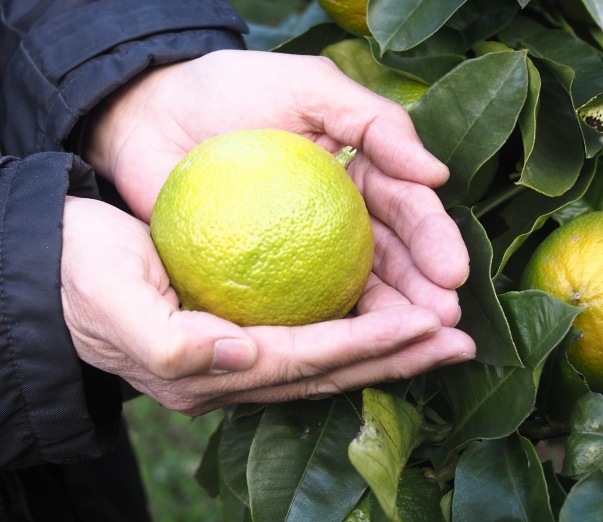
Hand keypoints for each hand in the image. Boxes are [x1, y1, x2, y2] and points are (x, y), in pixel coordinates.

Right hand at [60, 197, 474, 415]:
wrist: (50, 268)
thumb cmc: (76, 274)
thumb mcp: (111, 300)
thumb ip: (169, 340)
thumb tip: (239, 355)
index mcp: (205, 372)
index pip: (303, 360)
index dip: (366, 347)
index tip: (425, 328)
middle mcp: (230, 374)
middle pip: (329, 370)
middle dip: (397, 359)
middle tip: (461, 342)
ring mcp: (236, 358)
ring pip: (326, 356)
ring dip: (387, 347)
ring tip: (442, 334)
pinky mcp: (237, 334)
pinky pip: (308, 334)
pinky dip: (354, 327)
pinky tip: (388, 311)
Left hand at [84, 49, 468, 326]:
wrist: (151, 116)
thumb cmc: (230, 91)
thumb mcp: (308, 87)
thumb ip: (374, 121)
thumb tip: (437, 175)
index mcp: (360, 177)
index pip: (407, 212)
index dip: (433, 242)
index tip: (451, 273)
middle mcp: (338, 221)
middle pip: (390, 263)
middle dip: (423, 295)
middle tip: (444, 321)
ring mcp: (298, 255)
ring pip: (351, 294)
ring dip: (387, 323)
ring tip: (412, 345)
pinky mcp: (259, 281)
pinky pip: (295, 310)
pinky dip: (322, 332)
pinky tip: (346, 352)